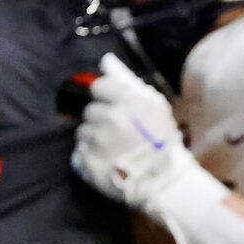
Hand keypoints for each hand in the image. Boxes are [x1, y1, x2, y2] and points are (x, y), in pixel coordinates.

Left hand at [72, 53, 216, 218]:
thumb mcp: (155, 108)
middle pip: (90, 112)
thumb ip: (128, 83)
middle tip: (118, 136)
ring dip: (94, 140)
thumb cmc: (163, 143)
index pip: (98, 87)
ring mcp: (96, 142)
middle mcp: (109, 119)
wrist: (165, 183)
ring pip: (83, 133)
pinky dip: (88, 158)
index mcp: (127, 103)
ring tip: (113, 152)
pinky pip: (78, 154)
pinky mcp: (87, 163)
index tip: (115, 109)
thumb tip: (105, 60)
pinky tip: (105, 163)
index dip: (106, 98)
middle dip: (101, 121)